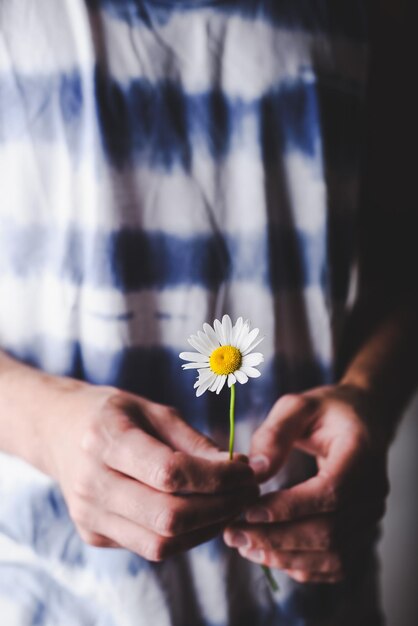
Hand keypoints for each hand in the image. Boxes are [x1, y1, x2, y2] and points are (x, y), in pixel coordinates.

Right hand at [40, 384, 257, 559]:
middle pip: (168, 516)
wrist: (60, 431)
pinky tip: (203, 513)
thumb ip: (194, 441)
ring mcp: (88, 515)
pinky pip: (150, 547)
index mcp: (105, 438)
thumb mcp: (154, 410)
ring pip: (161, 543)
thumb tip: (240, 469)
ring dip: (208, 528)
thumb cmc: (115, 414)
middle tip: (249, 492)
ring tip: (232, 505)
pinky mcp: (93, 535)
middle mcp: (90, 483)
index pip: (169, 472)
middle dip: (221, 507)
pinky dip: (186, 535)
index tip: (247, 470)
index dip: (218, 477)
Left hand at [223, 386, 388, 582]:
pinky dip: (301, 565)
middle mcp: (372, 491)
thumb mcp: (298, 405)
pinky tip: (269, 553)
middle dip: (277, 538)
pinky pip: (335, 564)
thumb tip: (255, 472)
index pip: (331, 491)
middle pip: (330, 531)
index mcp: (360, 454)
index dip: (289, 507)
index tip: (248, 512)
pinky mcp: (361, 533)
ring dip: (286, 556)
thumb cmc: (326, 411)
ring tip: (244, 545)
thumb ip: (275, 432)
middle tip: (233, 534)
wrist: (362, 420)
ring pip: (333, 555)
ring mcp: (370, 517)